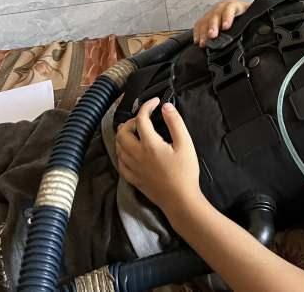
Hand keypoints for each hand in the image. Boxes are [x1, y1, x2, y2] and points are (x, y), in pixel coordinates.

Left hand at [115, 97, 201, 214]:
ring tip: (135, 130)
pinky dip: (122, 151)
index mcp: (149, 145)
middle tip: (143, 117)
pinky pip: (119, 161)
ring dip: (124, 134)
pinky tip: (130, 150)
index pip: (141, 118)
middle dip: (130, 120)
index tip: (155, 102)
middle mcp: (136, 155)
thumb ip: (175, 123)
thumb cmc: (185, 173)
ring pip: (118, 146)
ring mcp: (132, 167)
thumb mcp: (185, 144)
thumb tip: (165, 107)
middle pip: (122, 132)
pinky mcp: (132, 178)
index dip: (147, 106)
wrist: (180, 199)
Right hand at [193, 0, 276, 46]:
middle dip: (213, 25)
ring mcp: (214, 13)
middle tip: (213, 36)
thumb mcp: (258, 9)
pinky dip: (197, 33)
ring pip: (206, 20)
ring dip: (204, 31)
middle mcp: (223, 7)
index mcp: (236, 5)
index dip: (227, 17)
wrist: (242, 15)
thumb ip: (266, 1)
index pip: (230, 8)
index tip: (226, 27)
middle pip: (216, 14)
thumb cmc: (250, 14)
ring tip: (204, 43)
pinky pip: (199, 25)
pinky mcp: (207, 20)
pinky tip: (198, 42)